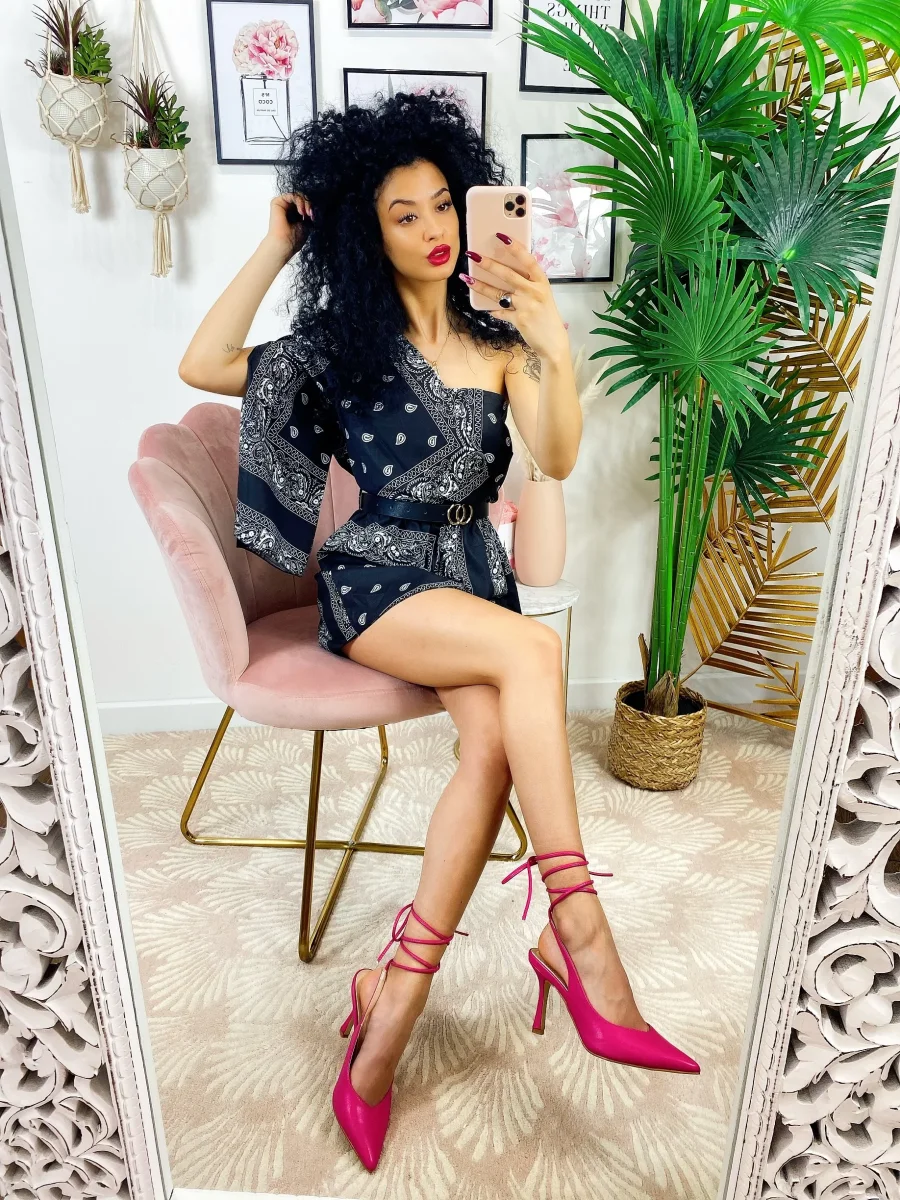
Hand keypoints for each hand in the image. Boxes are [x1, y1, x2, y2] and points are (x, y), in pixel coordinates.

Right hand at [265, 192, 312, 261]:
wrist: (284, 244)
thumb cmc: (294, 239)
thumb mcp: (307, 224)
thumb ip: (309, 213)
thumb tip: (316, 206)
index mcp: (295, 215)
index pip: (306, 204)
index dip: (312, 207)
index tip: (314, 217)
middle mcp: (288, 209)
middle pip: (302, 198)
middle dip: (309, 204)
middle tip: (311, 214)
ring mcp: (283, 205)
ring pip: (298, 195)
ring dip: (306, 202)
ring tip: (307, 213)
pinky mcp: (277, 202)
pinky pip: (291, 194)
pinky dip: (299, 200)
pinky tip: (301, 211)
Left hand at [460, 233, 568, 361]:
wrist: (553, 342)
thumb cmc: (547, 316)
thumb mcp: (542, 295)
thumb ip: (528, 284)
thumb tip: (505, 272)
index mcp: (541, 282)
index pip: (528, 260)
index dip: (515, 248)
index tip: (501, 236)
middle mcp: (534, 291)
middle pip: (508, 274)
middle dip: (488, 264)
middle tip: (473, 255)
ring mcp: (526, 306)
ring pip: (498, 292)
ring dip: (480, 285)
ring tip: (466, 278)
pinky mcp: (518, 319)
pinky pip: (499, 311)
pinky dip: (492, 309)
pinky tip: (484, 307)